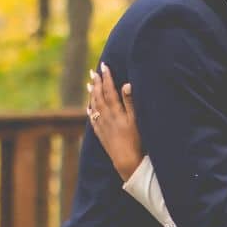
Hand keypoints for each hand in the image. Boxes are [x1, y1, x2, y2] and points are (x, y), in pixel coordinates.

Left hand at [87, 64, 142, 180]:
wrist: (126, 160)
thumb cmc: (136, 140)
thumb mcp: (137, 119)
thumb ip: (130, 101)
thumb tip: (126, 84)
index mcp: (116, 110)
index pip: (109, 90)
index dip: (107, 77)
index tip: (104, 66)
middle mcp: (106, 116)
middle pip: (99, 96)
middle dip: (97, 83)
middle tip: (94, 72)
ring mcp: (102, 126)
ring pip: (94, 106)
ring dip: (92, 94)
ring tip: (89, 84)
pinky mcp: (101, 135)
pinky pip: (92, 119)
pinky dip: (90, 111)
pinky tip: (89, 107)